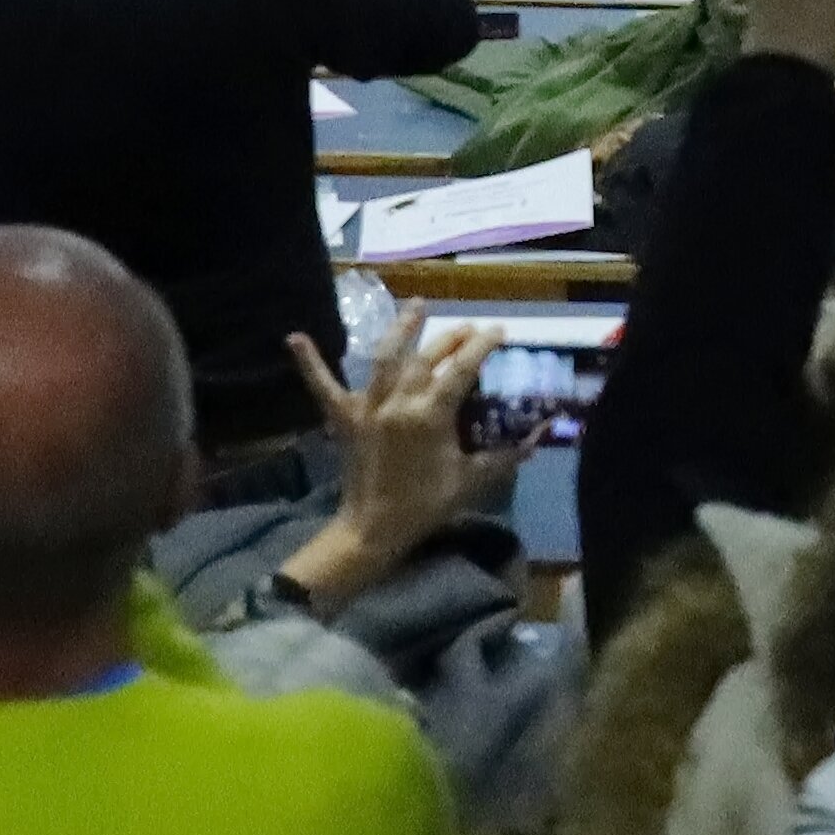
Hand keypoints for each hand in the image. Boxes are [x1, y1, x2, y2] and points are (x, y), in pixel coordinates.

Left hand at [281, 310, 489, 586]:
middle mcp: (399, 403)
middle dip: (451, 337)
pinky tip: (295, 338)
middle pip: (428, 357)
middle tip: (468, 328)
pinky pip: (324, 387)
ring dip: (401, 329)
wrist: (373, 530)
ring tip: (416, 305)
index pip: (462, 369)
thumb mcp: (470, 481)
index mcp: (430, 416)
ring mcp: (368, 408)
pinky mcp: (344, 419)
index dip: (482, 346)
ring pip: (384, 358)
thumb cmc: (424, 506)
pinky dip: (310, 363)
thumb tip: (538, 437)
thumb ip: (505, 456)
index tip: (497, 331)